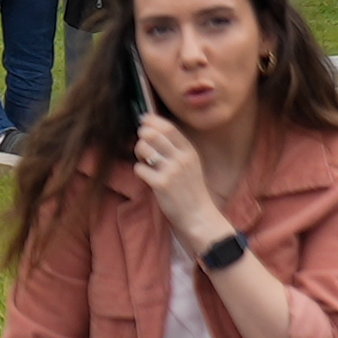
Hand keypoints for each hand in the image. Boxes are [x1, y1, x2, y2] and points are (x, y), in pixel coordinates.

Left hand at [127, 114, 220, 239]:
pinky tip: (147, 178)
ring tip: (145, 162)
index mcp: (189, 151)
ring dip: (139, 152)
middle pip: (152, 134)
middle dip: (142, 136)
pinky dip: (139, 171)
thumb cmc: (191, 189)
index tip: (144, 120)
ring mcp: (171, 171)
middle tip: (143, 144)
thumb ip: (176, 148)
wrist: (198, 216)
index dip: (152, 121)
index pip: (168, 127)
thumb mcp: (190, 164)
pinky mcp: (161, 185)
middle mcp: (181, 158)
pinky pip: (139, 168)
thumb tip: (152, 128)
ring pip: (143, 148)